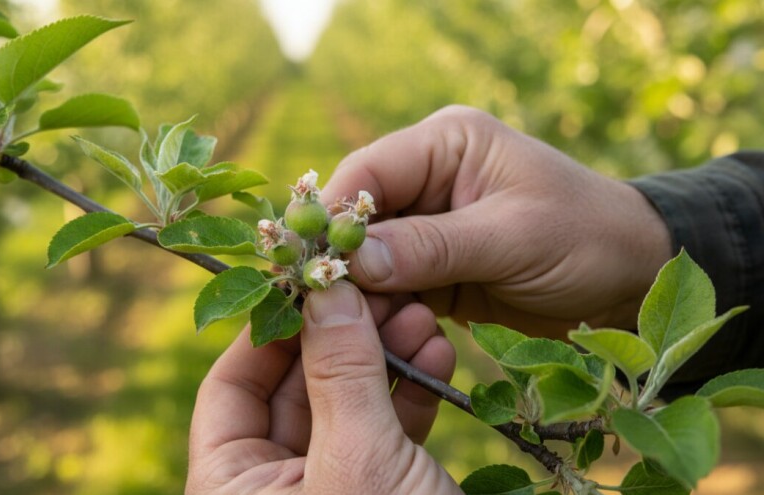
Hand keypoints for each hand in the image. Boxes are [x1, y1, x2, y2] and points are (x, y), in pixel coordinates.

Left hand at [186, 282, 460, 493]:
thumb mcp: (359, 462)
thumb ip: (339, 372)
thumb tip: (324, 289)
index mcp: (231, 491)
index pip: (229, 388)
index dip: (269, 329)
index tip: (310, 278)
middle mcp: (272, 491)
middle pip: (294, 387)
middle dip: (340, 334)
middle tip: (378, 285)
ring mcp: (330, 489)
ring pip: (346, 403)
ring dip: (383, 355)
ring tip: (419, 310)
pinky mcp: (381, 490)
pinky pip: (385, 430)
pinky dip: (410, 391)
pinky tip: (435, 351)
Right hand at [322, 106, 671, 336]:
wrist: (631, 280)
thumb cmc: (587, 238)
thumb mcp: (512, 237)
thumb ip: (432, 246)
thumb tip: (352, 262)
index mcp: (446, 144)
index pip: (367, 171)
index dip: (333, 215)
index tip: (310, 264)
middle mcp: (428, 178)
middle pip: (358, 218)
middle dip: (343, 262)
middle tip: (323, 308)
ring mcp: (428, 227)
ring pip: (369, 259)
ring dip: (362, 294)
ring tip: (354, 333)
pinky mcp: (434, 269)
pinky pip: (391, 288)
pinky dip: (383, 313)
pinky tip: (379, 338)